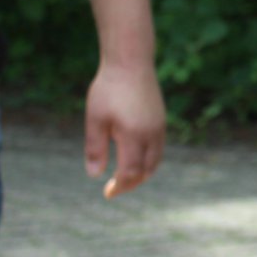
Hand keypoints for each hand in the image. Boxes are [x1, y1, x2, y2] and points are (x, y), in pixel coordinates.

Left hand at [84, 59, 165, 198]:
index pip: (130, 172)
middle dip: (131, 183)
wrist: (131, 63)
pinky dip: (148, 160)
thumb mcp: (95, 119)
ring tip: (125, 176)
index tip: (107, 193)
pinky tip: (134, 157)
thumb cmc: (109, 89)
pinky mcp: (161, 120)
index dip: (119, 186)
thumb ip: (95, 148)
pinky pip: (158, 149)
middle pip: (146, 171)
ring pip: (155, 161)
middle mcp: (151, 135)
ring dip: (142, 173)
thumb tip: (95, 175)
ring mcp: (159, 128)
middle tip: (114, 188)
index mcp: (133, 136)